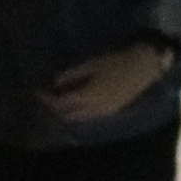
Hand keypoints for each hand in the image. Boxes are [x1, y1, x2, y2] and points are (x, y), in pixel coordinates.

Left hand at [43, 42, 170, 124]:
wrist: (143, 67)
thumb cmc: (117, 62)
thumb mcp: (92, 64)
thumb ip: (73, 75)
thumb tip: (56, 82)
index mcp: (88, 97)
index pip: (61, 103)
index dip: (47, 98)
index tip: (38, 90)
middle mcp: (94, 110)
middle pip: (67, 115)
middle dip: (55, 107)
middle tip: (47, 95)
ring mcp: (104, 113)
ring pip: (78, 118)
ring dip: (66, 111)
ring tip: (59, 98)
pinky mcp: (111, 112)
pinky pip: (88, 116)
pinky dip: (78, 111)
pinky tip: (76, 100)